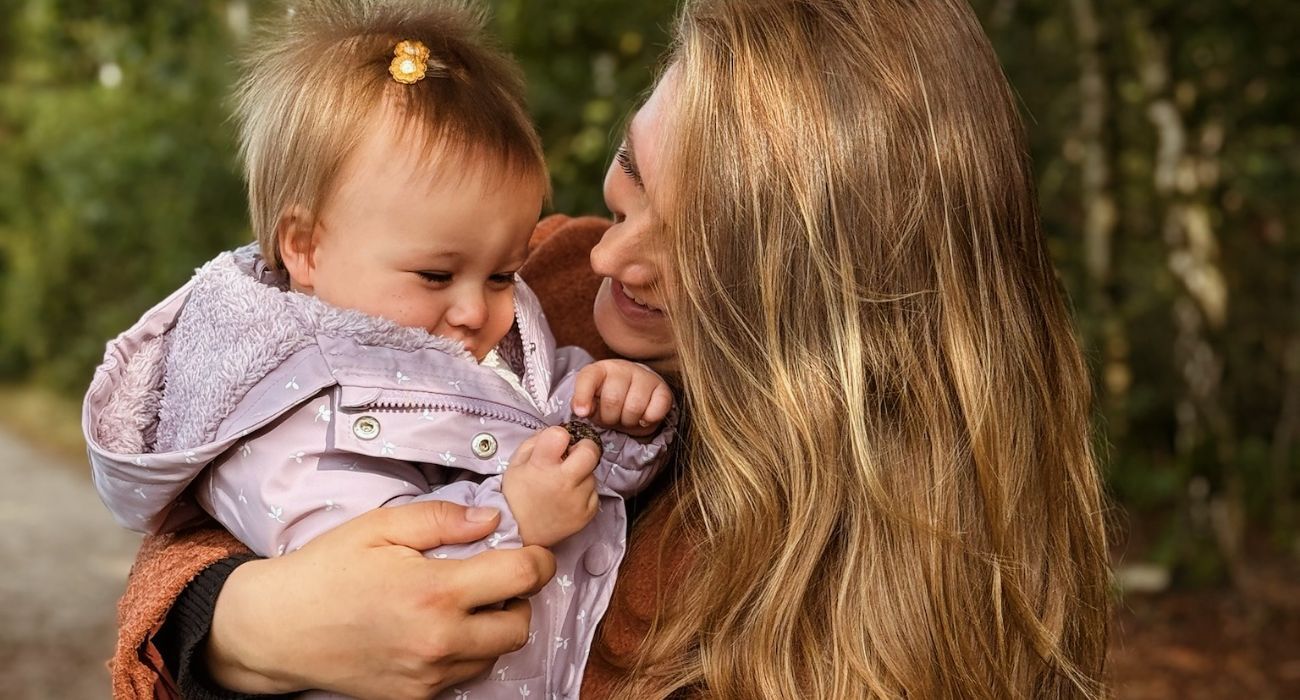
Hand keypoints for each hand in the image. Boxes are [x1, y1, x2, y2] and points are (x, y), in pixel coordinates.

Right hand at [205, 502, 554, 699]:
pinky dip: (466, 652)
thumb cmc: (326, 571)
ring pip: (496, 654)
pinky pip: (465, 675)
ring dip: (493, 627)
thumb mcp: (380, 526)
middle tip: (495, 577)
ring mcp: (428, 675)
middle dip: (519, 598)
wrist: (275, 629)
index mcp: (436, 591)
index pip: (523, 576)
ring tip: (461, 603)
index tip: (529, 551)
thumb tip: (493, 520)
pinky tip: (438, 628)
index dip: (537, 559)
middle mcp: (439, 640)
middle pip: (521, 625)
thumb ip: (443, 519)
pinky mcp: (416, 697)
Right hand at [502, 425, 600, 546]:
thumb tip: (558, 433)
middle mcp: (564, 482)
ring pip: (592, 473)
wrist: (518, 534)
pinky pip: (594, 493)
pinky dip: (583, 492)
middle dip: (583, 449)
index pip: (561, 434)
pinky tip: (568, 498)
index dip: (559, 436)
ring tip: (563, 485)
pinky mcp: (587, 514)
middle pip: (590, 451)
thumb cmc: (516, 496)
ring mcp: (578, 500)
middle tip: (571, 457)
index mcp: (542, 466)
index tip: (556, 445)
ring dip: (581, 474)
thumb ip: (536, 442)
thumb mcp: (516, 463)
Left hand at [571, 359, 672, 436]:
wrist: (636, 400)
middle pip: (613, 400)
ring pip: (634, 407)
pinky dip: (648, 420)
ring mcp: (644, 376)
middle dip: (610, 418)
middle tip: (612, 418)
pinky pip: (656, 410)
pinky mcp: (663, 389)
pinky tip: (643, 418)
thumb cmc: (609, 402)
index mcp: (600, 370)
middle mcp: (622, 368)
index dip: (583, 396)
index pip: (588, 378)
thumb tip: (582, 411)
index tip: (582, 413)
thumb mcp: (592, 404)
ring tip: (626, 418)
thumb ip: (583, 405)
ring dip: (629, 421)